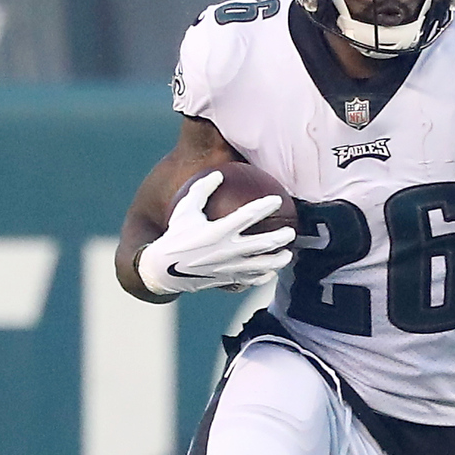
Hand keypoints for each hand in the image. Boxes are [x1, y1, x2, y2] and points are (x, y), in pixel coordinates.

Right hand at [136, 170, 294, 296]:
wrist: (164, 269)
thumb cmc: (176, 235)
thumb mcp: (185, 209)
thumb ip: (201, 189)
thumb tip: (218, 173)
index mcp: (217, 231)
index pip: (247, 216)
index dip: (265, 206)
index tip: (277, 199)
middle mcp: (226, 251)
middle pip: (263, 244)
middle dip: (281, 237)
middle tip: (291, 231)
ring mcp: (229, 268)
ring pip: (262, 265)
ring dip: (278, 260)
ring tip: (288, 254)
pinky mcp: (228, 280)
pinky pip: (251, 280)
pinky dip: (264, 276)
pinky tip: (271, 271)